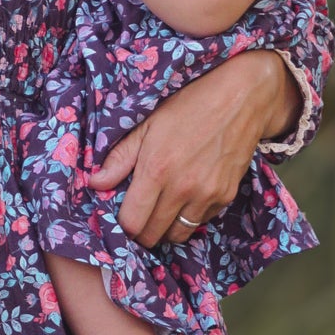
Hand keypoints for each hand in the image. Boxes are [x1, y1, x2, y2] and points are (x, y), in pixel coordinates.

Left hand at [85, 50, 297, 246]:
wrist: (240, 99)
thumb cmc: (189, 105)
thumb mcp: (147, 124)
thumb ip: (120, 158)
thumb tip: (95, 183)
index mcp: (156, 169)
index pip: (132, 222)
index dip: (123, 225)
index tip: (123, 217)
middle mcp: (182, 188)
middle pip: (153, 235)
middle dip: (142, 231)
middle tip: (140, 217)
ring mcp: (207, 195)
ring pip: (178, 235)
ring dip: (166, 229)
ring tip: (161, 212)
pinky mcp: (225, 196)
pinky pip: (201, 222)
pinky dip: (190, 217)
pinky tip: (186, 199)